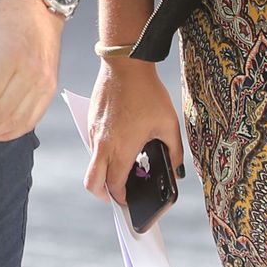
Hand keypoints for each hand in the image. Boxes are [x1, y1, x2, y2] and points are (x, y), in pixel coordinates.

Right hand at [83, 57, 184, 205]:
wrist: (125, 66)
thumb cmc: (148, 93)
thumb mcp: (169, 124)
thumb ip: (174, 151)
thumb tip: (176, 168)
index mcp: (122, 149)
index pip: (115, 185)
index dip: (123, 197)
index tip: (131, 200)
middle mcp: (103, 145)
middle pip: (92, 184)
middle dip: (103, 195)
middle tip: (118, 195)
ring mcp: (94, 133)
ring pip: (92, 165)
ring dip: (104, 172)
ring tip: (124, 166)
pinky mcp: (91, 122)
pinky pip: (93, 146)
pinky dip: (103, 154)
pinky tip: (121, 143)